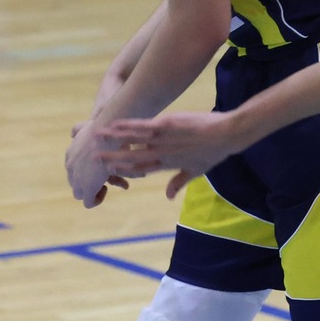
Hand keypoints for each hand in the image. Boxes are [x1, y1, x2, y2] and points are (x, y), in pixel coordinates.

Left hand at [63, 122, 126, 207]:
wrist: (108, 137)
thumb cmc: (103, 130)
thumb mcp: (87, 126)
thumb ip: (78, 129)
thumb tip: (72, 132)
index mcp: (70, 155)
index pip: (74, 169)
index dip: (88, 171)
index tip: (101, 167)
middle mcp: (70, 168)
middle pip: (75, 183)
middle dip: (90, 182)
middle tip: (105, 178)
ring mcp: (77, 179)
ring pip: (79, 194)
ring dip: (93, 192)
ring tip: (105, 184)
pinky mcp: (87, 188)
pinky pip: (89, 202)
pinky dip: (97, 199)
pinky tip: (107, 189)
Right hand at [96, 111, 241, 197]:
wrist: (227, 134)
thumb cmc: (213, 151)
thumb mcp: (197, 171)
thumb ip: (178, 183)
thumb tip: (168, 197)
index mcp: (168, 164)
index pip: (141, 169)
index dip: (124, 170)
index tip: (109, 170)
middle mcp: (162, 153)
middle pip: (132, 157)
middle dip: (112, 157)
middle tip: (93, 157)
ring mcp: (163, 138)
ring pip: (133, 140)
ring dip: (113, 138)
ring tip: (96, 136)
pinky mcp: (166, 124)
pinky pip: (142, 126)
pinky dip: (127, 125)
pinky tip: (113, 123)